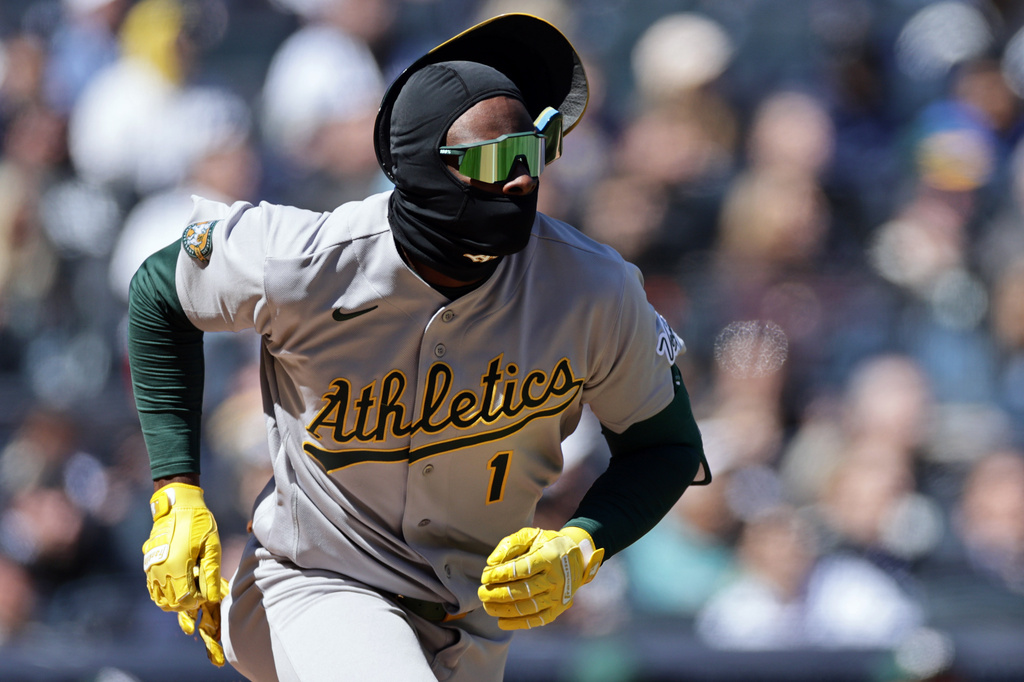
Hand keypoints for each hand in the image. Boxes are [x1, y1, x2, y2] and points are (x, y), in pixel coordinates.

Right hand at [142, 482, 227, 665]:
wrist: (177, 504)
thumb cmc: (199, 523)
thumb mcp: (212, 546)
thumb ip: (211, 573)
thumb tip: (213, 598)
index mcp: (177, 567)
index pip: (185, 601)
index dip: (197, 603)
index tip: (205, 597)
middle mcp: (160, 571)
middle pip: (170, 604)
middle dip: (185, 606)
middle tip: (199, 598)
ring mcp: (151, 568)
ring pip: (159, 599)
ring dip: (173, 602)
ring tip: (188, 595)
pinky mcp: (149, 564)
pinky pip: (152, 588)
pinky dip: (163, 593)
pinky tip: (176, 588)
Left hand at [478, 526, 603, 629]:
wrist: (577, 556)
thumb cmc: (547, 544)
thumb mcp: (531, 535)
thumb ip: (510, 544)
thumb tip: (491, 562)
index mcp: (549, 557)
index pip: (521, 569)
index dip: (500, 574)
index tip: (484, 576)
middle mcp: (556, 578)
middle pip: (523, 590)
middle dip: (497, 593)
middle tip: (481, 592)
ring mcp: (558, 596)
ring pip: (528, 607)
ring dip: (504, 609)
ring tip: (487, 606)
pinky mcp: (558, 609)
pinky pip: (537, 620)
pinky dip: (518, 623)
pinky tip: (501, 621)